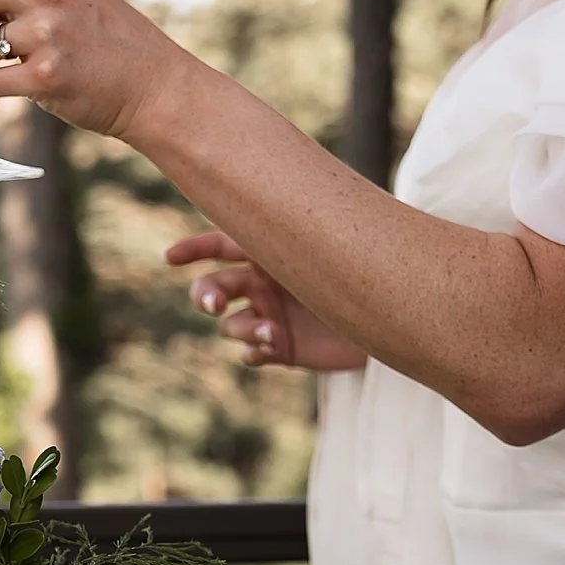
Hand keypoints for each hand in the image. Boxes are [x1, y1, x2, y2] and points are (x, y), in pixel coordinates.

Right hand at [164, 231, 365, 370]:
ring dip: (242, 328)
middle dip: (204, 295)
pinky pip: (250, 353)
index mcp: (269, 253)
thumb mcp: (329, 250)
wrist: (395, 313)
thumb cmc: (367, 269)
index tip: (169, 258)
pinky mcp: (281, 348)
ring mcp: (269, 317)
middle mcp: (262, 284)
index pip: (219, 245)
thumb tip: (270, 211)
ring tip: (270, 332)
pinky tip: (269, 347)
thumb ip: (297, 239)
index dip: (191, 250)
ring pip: (231, 325)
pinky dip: (254, 351)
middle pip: (213, 288)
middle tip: (214, 304)